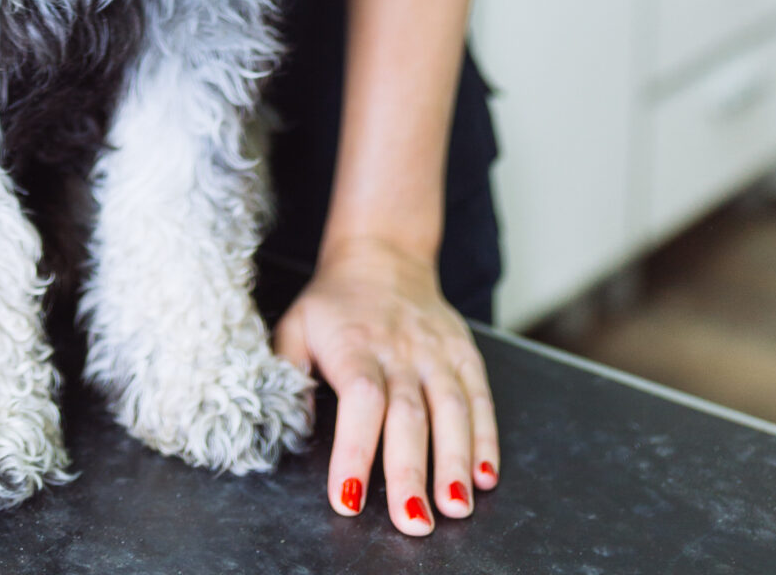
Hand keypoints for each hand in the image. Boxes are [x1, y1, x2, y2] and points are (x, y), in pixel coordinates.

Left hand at [273, 233, 498, 534]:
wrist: (383, 251)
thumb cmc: (334, 302)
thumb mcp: (296, 325)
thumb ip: (289, 372)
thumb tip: (295, 425)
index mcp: (354, 345)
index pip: (359, 400)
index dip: (355, 450)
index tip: (348, 499)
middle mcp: (400, 350)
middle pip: (408, 415)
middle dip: (411, 473)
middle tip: (413, 523)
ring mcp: (436, 351)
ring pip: (451, 409)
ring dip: (455, 462)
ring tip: (456, 508)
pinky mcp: (464, 352)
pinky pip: (480, 396)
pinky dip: (486, 438)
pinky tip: (485, 475)